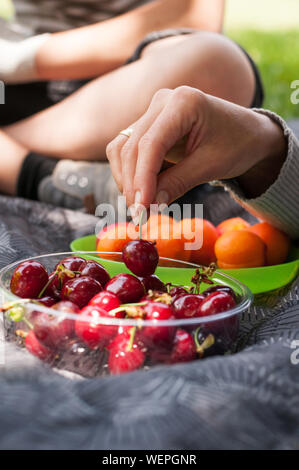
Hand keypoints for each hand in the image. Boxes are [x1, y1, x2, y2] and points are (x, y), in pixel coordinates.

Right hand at [106, 86, 285, 209]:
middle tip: (140, 216)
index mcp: (183, 102)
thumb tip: (148, 206)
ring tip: (141, 208)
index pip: (150, 144)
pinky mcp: (148, 126)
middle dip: (132, 184)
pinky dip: (131, 174)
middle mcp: (162, 102)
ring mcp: (153, 112)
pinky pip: (127, 150)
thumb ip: (178, 182)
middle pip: (131, 147)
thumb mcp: (212, 165)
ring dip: (126, 180)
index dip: (142, 179)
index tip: (141, 209)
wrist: (248, 133)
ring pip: (122, 149)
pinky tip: (142, 194)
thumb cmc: (237, 144)